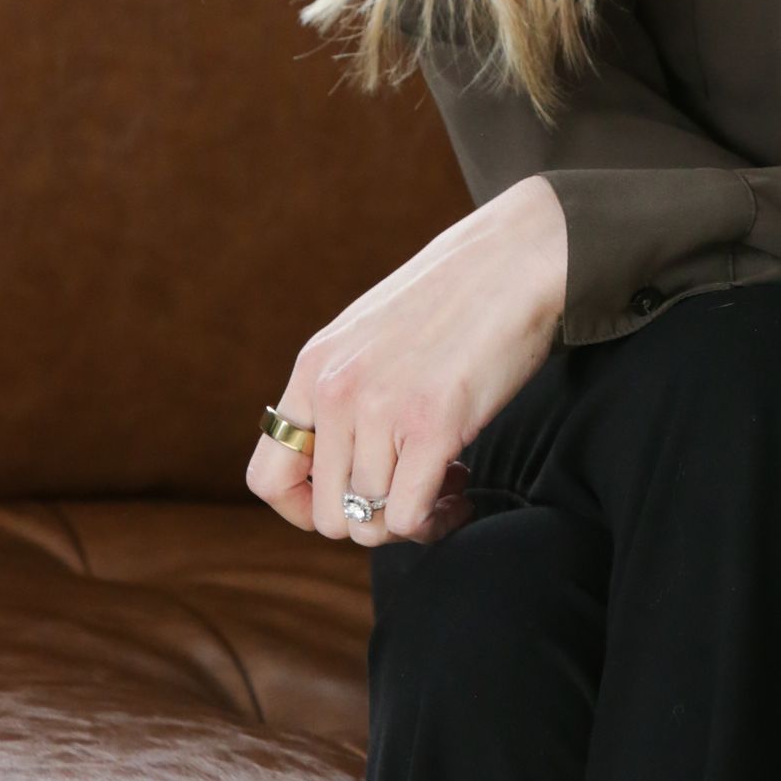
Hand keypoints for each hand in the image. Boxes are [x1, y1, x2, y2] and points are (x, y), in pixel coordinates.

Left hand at [244, 173, 567, 547]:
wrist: (513, 258)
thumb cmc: (453, 299)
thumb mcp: (368, 338)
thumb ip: (343, 392)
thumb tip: (339, 467)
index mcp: (314, 369)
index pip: (266, 477)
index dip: (303, 508)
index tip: (350, 498)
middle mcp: (336, 391)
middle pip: (326, 514)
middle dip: (371, 517)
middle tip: (410, 488)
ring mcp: (381, 408)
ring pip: (369, 522)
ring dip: (410, 519)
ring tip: (445, 480)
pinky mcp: (432, 424)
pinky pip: (409, 516)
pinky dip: (436, 519)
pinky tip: (462, 485)